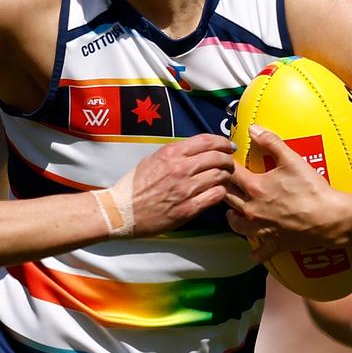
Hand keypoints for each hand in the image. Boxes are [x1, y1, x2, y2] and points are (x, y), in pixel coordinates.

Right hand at [116, 133, 234, 236]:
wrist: (122, 211)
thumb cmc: (135, 186)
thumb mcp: (152, 159)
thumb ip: (174, 153)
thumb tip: (197, 149)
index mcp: (170, 153)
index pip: (207, 141)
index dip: (222, 142)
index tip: (227, 146)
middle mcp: (180, 169)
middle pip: (218, 158)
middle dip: (227, 159)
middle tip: (229, 163)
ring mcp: (185, 189)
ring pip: (220, 176)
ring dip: (225, 176)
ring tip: (222, 179)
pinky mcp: (189, 209)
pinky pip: (216, 196)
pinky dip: (220, 192)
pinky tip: (216, 193)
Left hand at [224, 124, 350, 261]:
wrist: (331, 218)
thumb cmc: (312, 189)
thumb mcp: (292, 159)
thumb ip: (271, 142)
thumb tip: (252, 128)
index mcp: (254, 187)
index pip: (229, 174)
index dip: (224, 166)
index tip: (223, 162)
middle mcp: (252, 209)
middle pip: (228, 198)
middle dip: (224, 190)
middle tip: (224, 184)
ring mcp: (261, 228)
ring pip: (236, 224)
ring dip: (233, 217)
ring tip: (234, 212)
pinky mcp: (274, 243)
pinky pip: (260, 251)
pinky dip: (256, 251)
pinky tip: (254, 252)